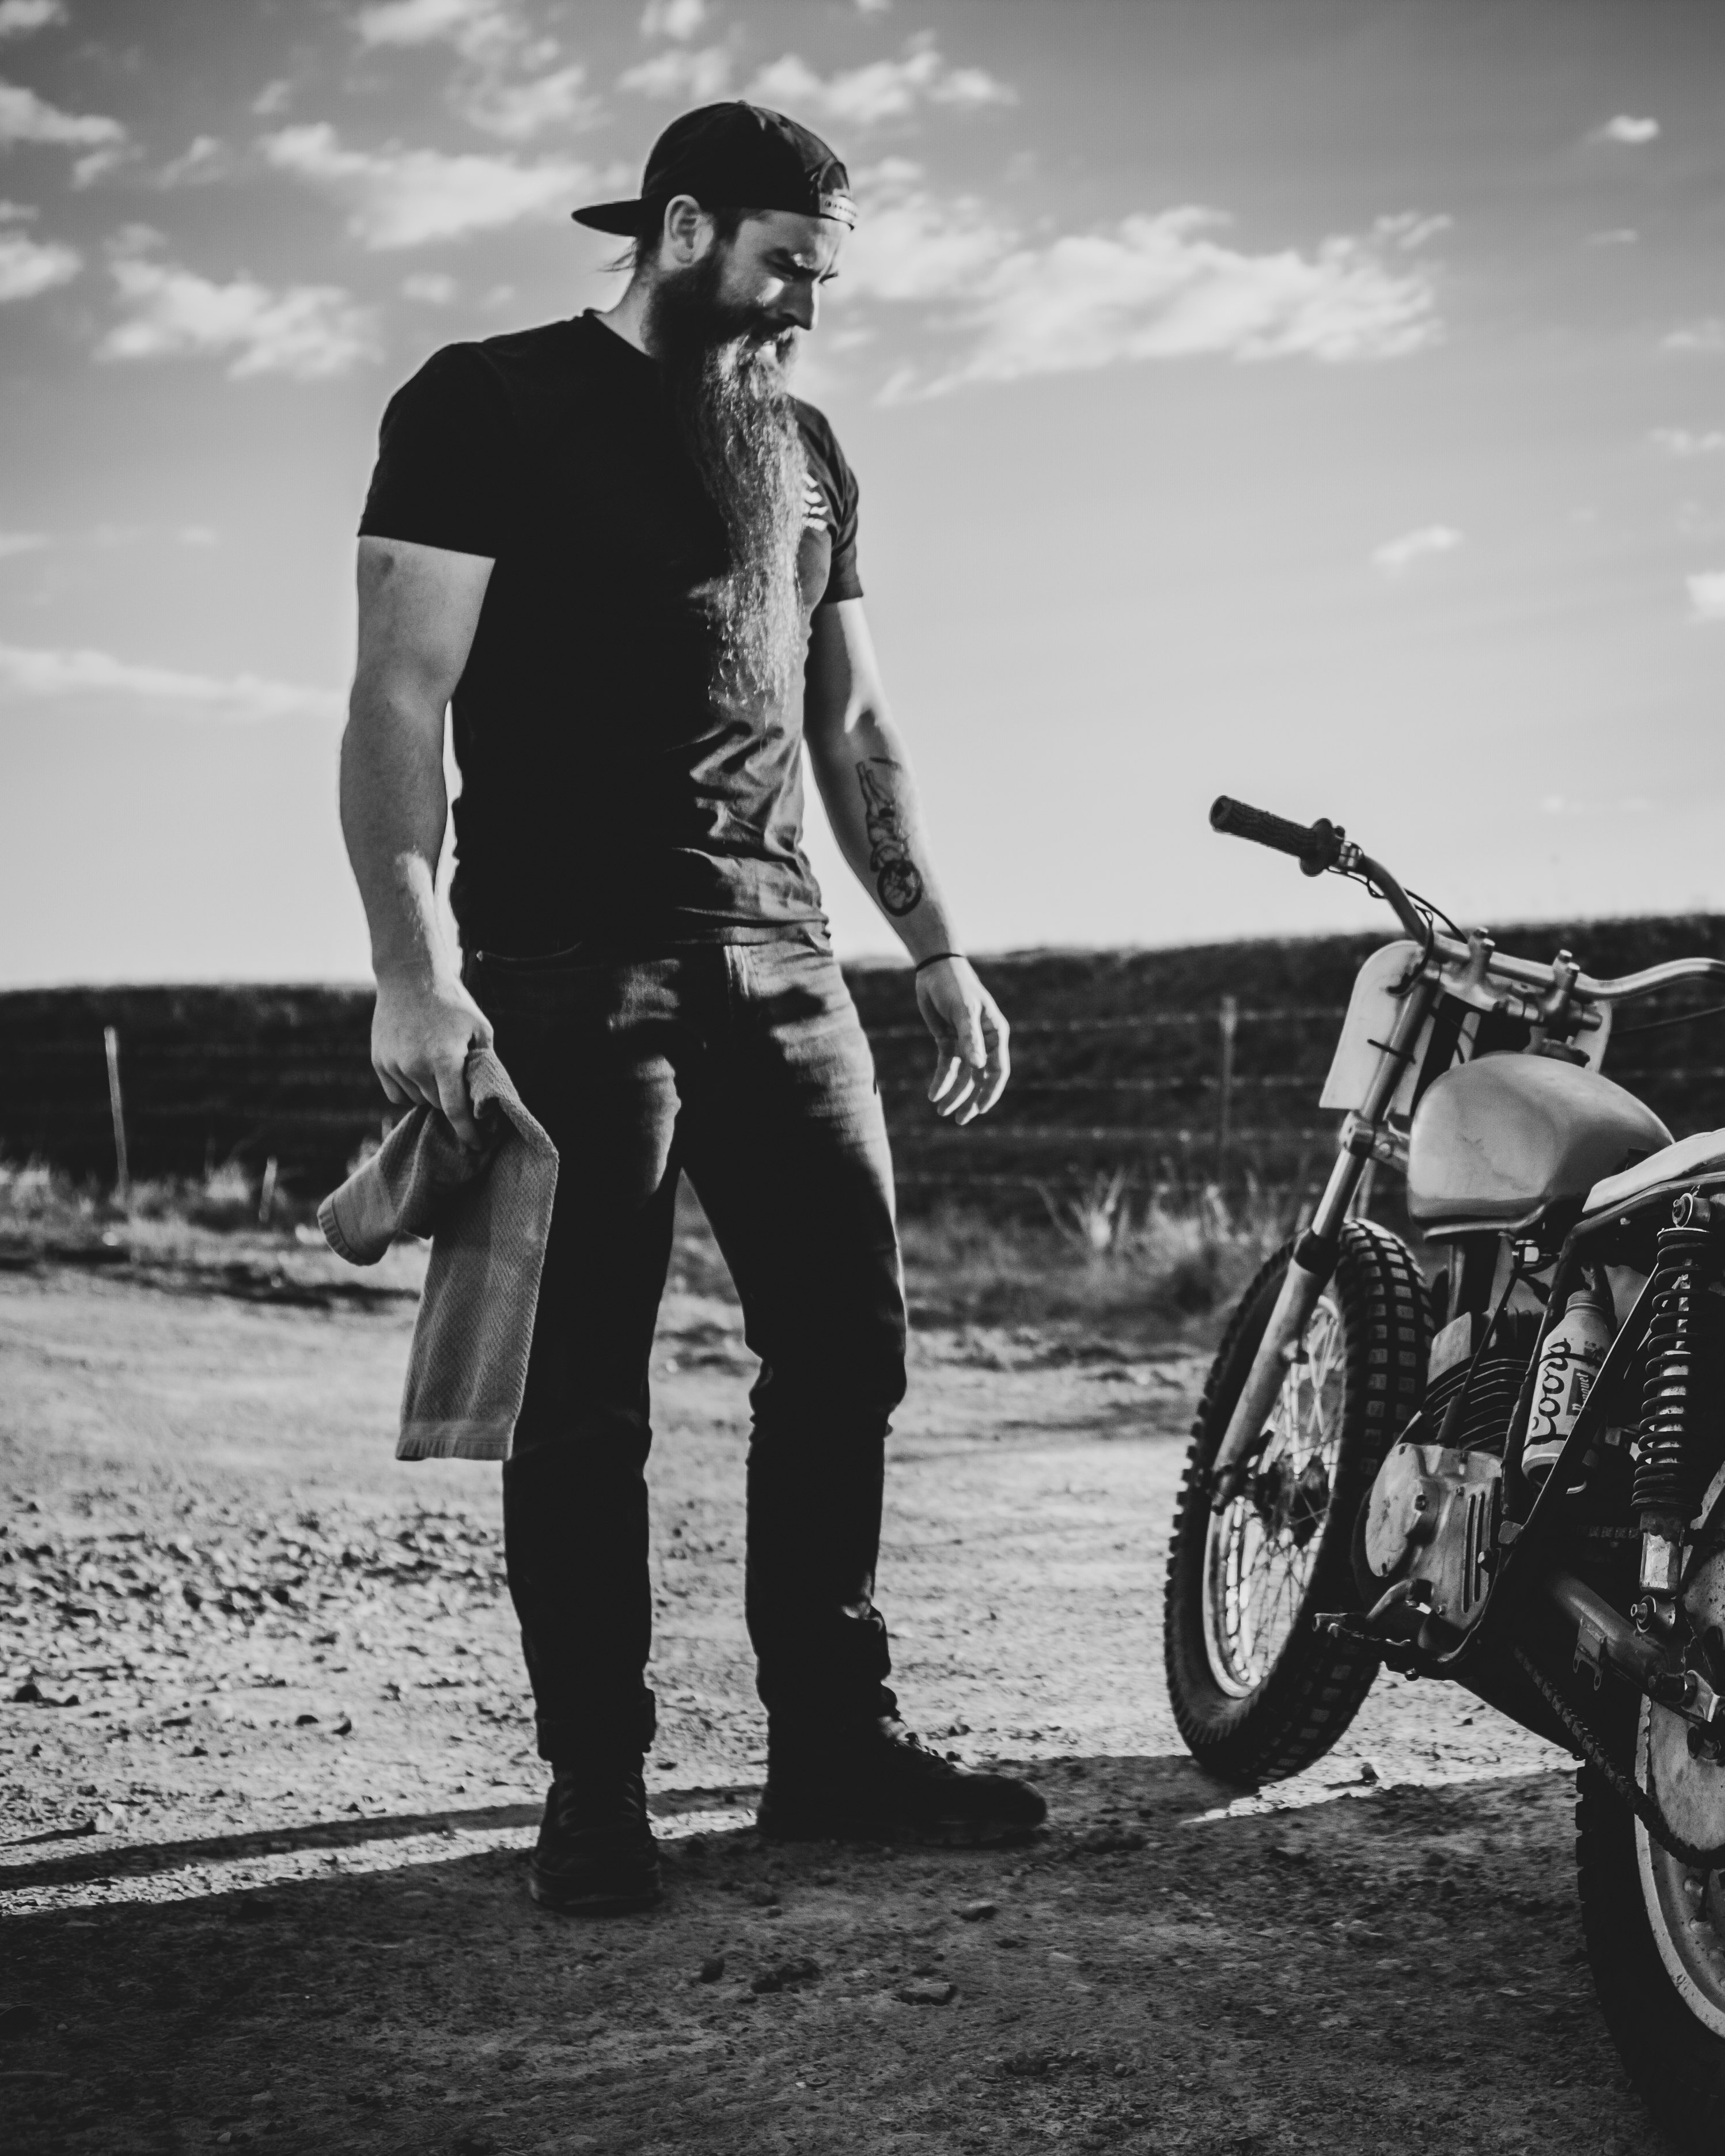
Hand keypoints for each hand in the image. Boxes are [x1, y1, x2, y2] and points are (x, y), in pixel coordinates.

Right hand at [371, 971, 493, 1147]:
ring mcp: (394, 1065)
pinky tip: (418, 1072)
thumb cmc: (452, 1002)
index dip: (468, 1132)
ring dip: (430, 1094)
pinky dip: (409, 1090)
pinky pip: (396, 1093)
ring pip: (416, 1100)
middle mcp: (416, 1066)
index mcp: (444, 1059)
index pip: (456, 1110)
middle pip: (437, 1105)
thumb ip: (484, 1062)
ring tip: (437, 1069)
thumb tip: (488, 1096)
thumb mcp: (479, 1028)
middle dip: (451, 1102)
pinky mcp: (379, 1062)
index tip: (477, 1145)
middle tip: (460, 1088)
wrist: (409, 977)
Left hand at [915, 957, 1009, 1124]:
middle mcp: (983, 1041)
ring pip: (963, 1076)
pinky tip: (933, 1094)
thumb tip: (978, 1066)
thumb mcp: (963, 1010)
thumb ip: (970, 1038)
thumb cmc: (955, 986)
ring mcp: (965, 1042)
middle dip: (971, 1099)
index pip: (998, 1069)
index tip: (981, 1109)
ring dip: (954, 1093)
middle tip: (960, 1119)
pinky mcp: (948, 1041)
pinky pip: (946, 1066)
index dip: (991, 1091)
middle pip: (980, 1078)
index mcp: (995, 1034)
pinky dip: (941, 1080)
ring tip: (941, 1110)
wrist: (934, 970)